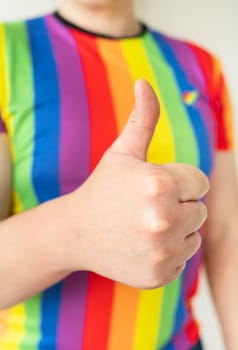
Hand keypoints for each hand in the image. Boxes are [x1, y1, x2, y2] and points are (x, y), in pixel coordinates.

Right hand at [69, 79, 208, 288]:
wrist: (76, 232)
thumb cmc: (103, 189)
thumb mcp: (123, 151)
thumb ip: (142, 117)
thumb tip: (144, 82)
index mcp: (159, 184)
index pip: (200, 182)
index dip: (180, 183)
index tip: (155, 188)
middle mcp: (162, 219)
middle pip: (200, 210)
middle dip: (178, 206)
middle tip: (146, 208)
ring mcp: (160, 251)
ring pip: (194, 235)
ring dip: (176, 230)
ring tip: (144, 226)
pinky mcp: (158, 275)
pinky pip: (183, 259)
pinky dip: (168, 253)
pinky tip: (142, 245)